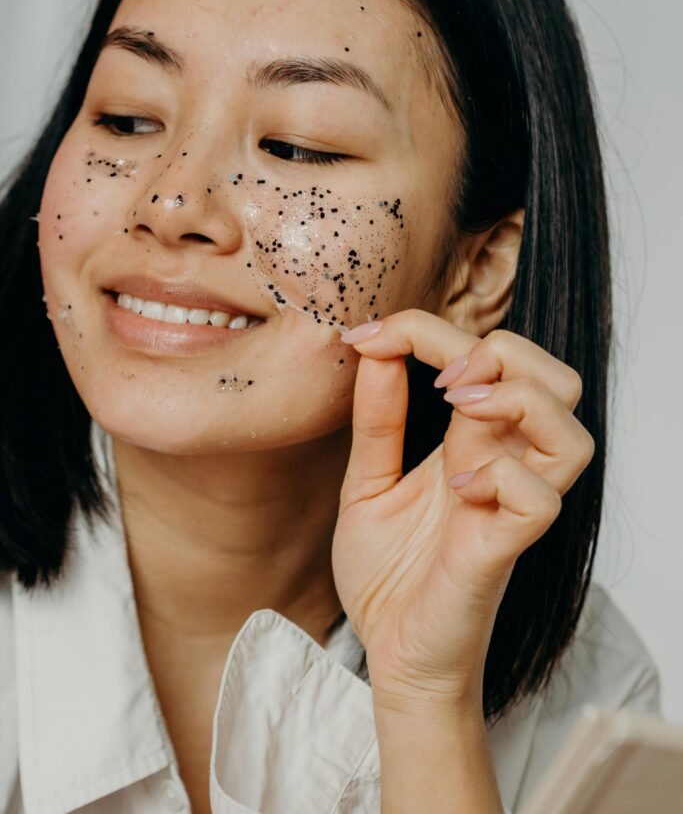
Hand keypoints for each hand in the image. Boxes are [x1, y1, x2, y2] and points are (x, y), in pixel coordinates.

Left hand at [330, 310, 594, 711]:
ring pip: (573, 434)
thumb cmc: (388, 575)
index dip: (427, 329)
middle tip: (439, 376)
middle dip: (501, 349)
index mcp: (473, 442)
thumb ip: (377, 421)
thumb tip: (374, 350)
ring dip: (517, 400)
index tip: (366, 335)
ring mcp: (509, 507)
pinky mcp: (504, 549)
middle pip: (557, 379)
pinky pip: (540, 500)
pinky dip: (501, 476)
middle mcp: (504, 466)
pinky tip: (456, 487)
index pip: (488, 358)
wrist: (388, 655)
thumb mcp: (365, 483)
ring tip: (459, 409)